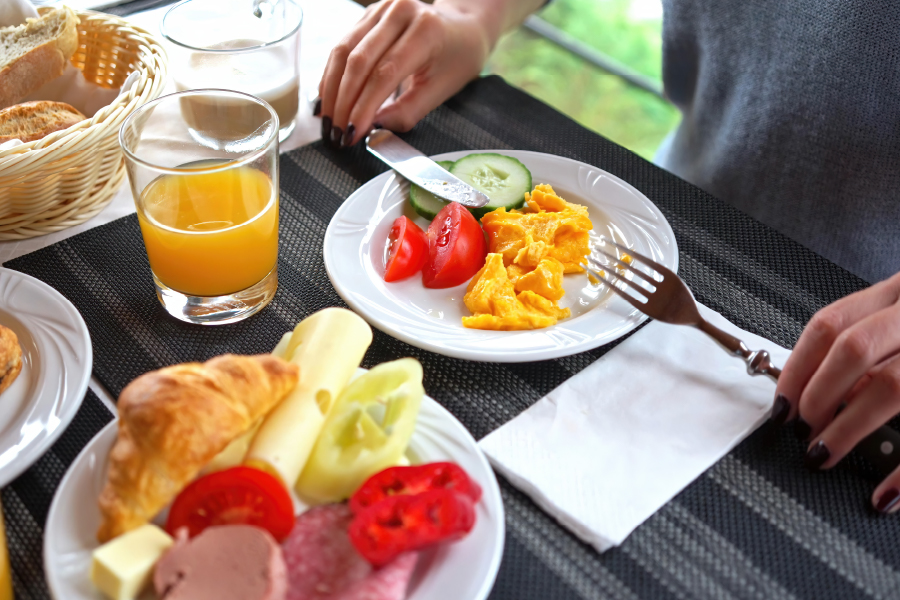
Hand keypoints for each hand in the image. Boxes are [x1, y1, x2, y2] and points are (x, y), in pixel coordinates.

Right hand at [316, 0, 492, 147]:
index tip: (352, 134)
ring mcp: (381, 10)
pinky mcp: (368, 15)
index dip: (364, 106)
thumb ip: (408, 111)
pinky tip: (328, 100)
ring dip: (332, 90)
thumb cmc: (458, 58)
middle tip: (336, 133)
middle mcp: (400, 12)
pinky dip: (332, 76)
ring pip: (342, 51)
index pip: (385, 72)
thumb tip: (373, 130)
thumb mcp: (441, 90)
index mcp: (425, 30)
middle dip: (343, 102)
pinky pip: (342, 46)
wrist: (463, 27)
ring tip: (328, 121)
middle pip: (358, 60)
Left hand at [773, 271, 899, 513]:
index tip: (781, 406)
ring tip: (824, 454)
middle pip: (853, 348)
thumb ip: (868, 351)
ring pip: (891, 384)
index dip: (796, 368)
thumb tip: (815, 394)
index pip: (829, 324)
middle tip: (802, 430)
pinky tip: (886, 494)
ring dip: (849, 427)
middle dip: (818, 395)